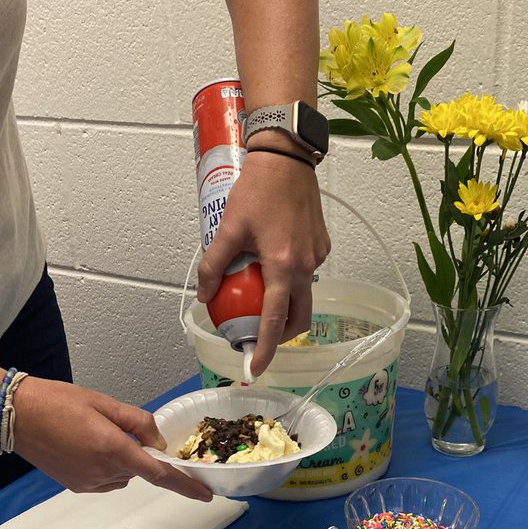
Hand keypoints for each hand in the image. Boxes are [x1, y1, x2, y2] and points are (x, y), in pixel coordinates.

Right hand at [11, 377, 213, 499]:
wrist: (15, 416)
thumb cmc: (59, 402)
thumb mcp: (105, 403)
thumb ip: (138, 423)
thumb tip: (158, 443)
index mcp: (113, 449)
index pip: (159, 474)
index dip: (185, 486)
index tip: (206, 494)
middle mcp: (103, 472)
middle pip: (139, 470)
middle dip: (139, 453)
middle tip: (117, 427)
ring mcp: (88, 483)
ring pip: (123, 476)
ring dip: (122, 460)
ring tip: (95, 434)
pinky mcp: (76, 486)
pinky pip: (106, 480)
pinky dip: (107, 467)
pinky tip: (85, 447)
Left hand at [196, 151, 330, 375]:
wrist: (287, 158)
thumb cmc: (256, 189)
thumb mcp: (227, 228)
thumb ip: (214, 265)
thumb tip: (204, 295)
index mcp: (284, 266)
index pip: (275, 321)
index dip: (265, 350)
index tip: (256, 370)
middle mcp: (306, 266)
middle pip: (299, 318)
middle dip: (282, 336)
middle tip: (260, 337)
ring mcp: (318, 256)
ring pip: (304, 296)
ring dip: (286, 306)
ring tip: (262, 301)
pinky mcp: (323, 245)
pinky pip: (308, 273)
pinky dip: (291, 280)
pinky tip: (273, 266)